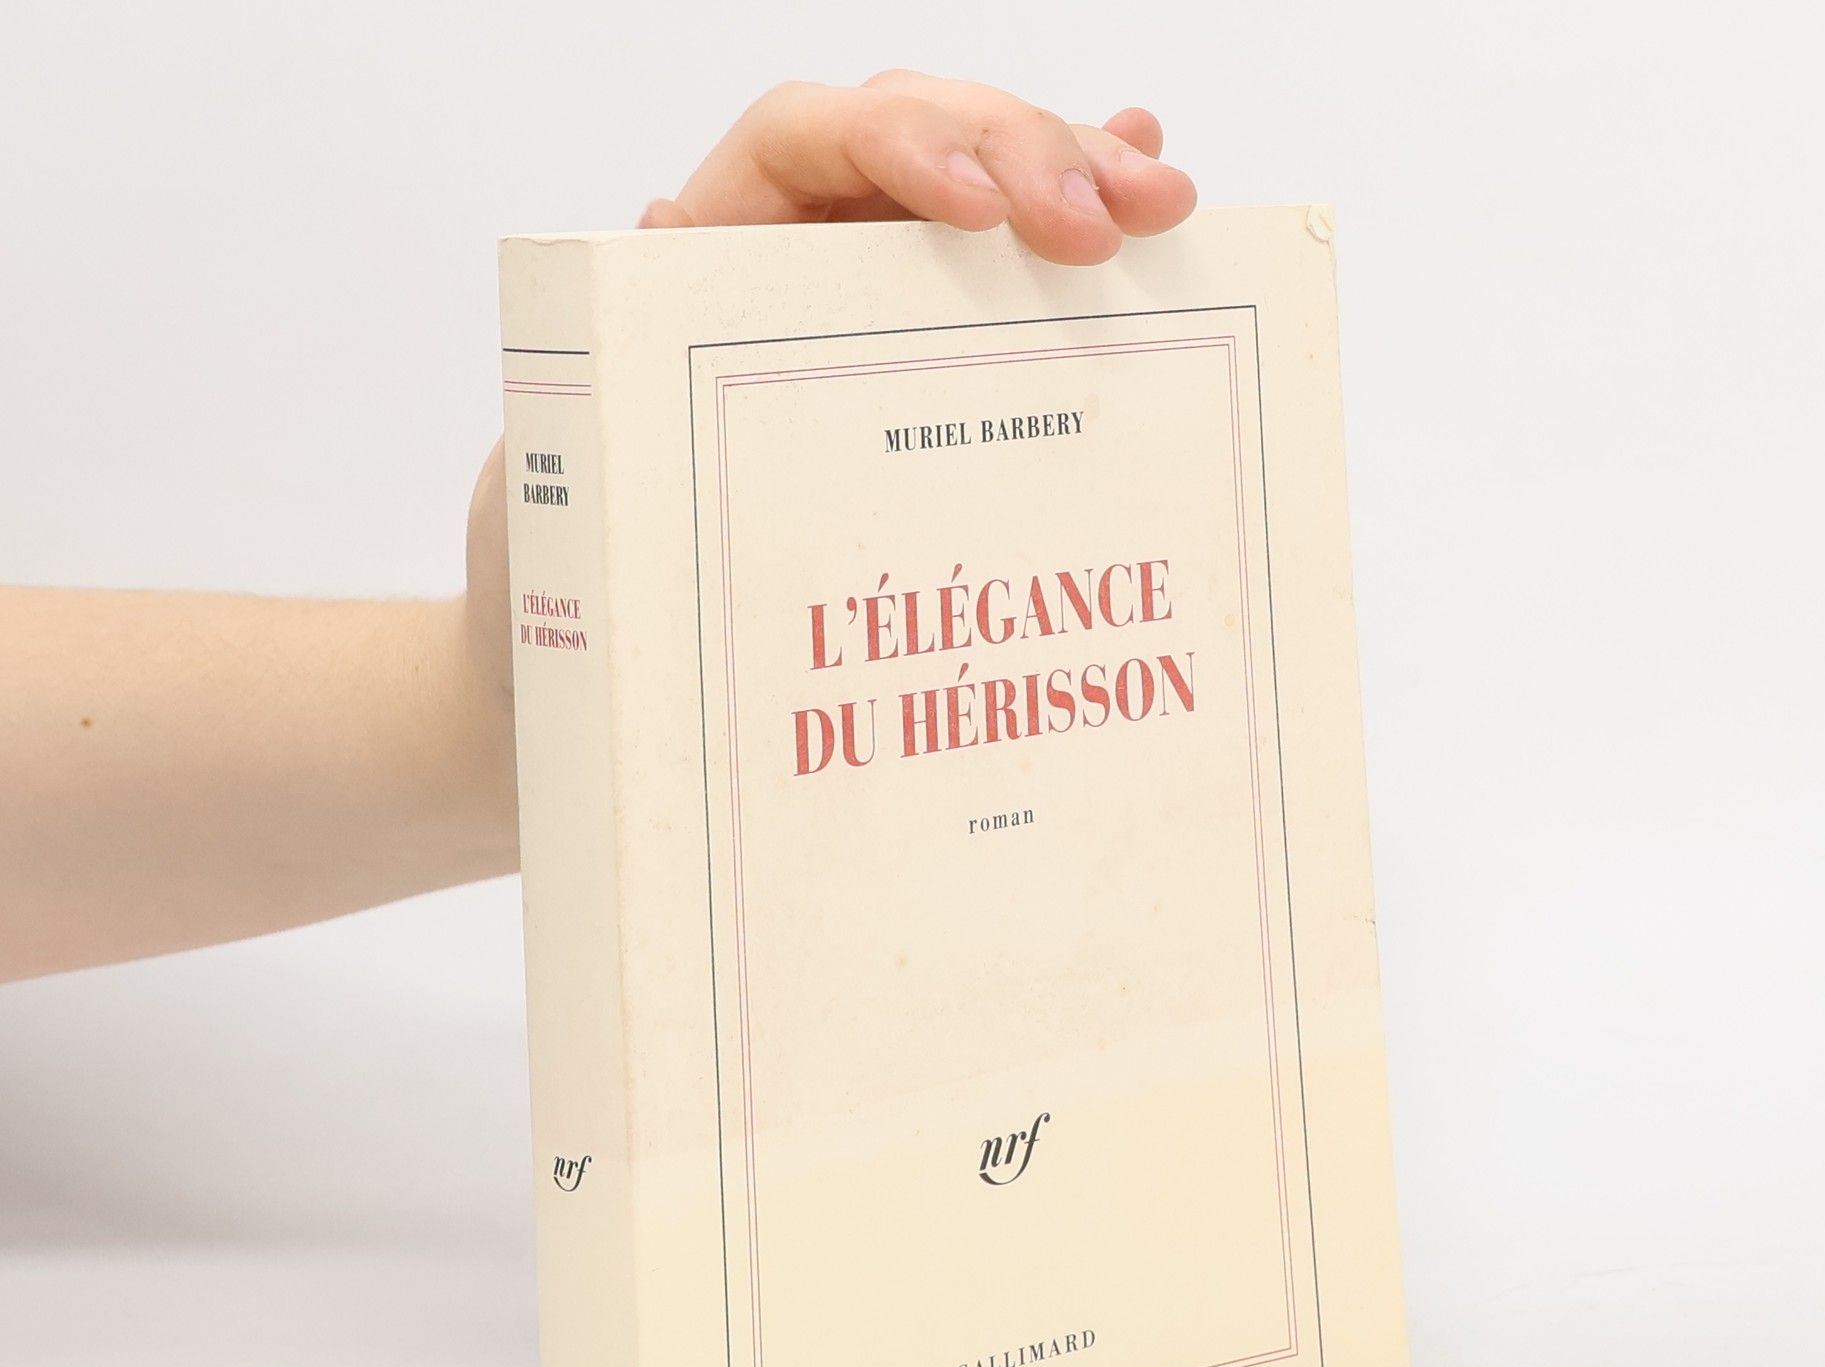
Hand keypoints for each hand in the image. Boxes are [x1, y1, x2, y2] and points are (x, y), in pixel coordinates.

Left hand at [465, 72, 1195, 715]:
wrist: (575, 670)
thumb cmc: (565, 577)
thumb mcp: (572, 471)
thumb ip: (606, 366)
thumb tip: (663, 233)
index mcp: (706, 255)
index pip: (804, 137)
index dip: (903, 144)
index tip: (984, 210)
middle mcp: (792, 257)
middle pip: (922, 139)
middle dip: (1027, 157)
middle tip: (1111, 225)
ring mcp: (866, 306)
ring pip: (983, 195)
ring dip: (1079, 182)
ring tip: (1159, 208)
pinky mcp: (922, 369)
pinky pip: (1006, 273)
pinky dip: (1078, 224)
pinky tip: (1146, 194)